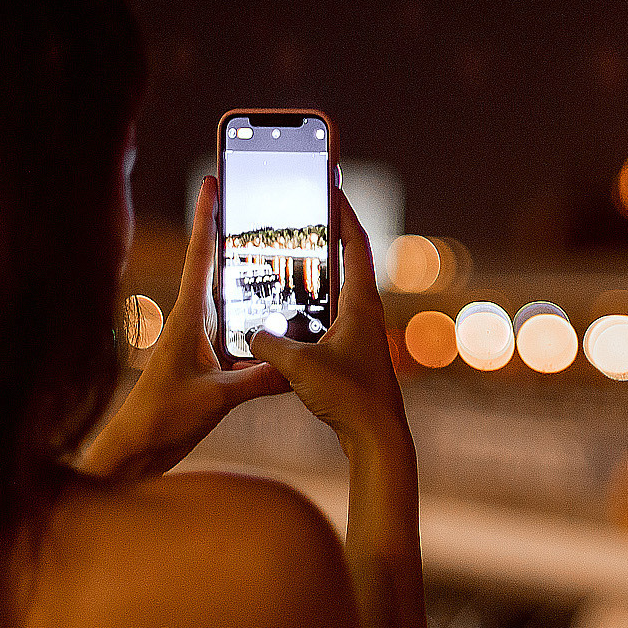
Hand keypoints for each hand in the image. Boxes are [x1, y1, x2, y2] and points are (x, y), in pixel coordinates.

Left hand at [75, 176, 286, 482]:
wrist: (136, 451)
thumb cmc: (162, 421)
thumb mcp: (215, 399)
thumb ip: (256, 380)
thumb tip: (296, 367)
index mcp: (187, 319)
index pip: (200, 256)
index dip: (207, 216)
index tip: (213, 179)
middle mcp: (191, 322)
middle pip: (213, 264)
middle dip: (229, 230)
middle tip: (250, 197)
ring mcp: (198, 341)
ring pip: (227, 296)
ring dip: (244, 271)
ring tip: (272, 245)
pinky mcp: (206, 363)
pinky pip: (236, 329)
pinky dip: (255, 315)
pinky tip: (277, 314)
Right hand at [247, 186, 409, 457]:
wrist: (377, 440)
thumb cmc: (349, 398)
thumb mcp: (298, 366)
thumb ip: (269, 343)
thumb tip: (250, 333)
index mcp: (361, 304)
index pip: (355, 244)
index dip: (343, 213)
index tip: (331, 188)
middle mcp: (366, 315)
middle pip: (349, 263)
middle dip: (330, 238)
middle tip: (308, 217)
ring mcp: (362, 336)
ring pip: (339, 293)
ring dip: (321, 275)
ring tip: (293, 260)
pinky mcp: (354, 356)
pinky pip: (331, 320)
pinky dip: (314, 308)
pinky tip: (290, 316)